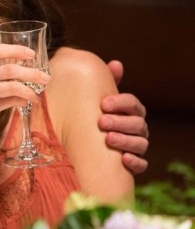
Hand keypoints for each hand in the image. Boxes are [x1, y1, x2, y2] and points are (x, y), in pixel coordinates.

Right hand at [0, 44, 48, 145]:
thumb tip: (19, 67)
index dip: (16, 50)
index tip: (31, 54)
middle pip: (9, 69)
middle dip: (32, 73)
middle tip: (45, 77)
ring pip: (12, 86)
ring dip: (30, 88)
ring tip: (39, 92)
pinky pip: (10, 101)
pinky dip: (23, 100)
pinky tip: (29, 102)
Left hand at [101, 60, 148, 174]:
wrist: (87, 145)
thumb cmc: (93, 116)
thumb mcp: (97, 100)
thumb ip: (106, 83)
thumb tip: (116, 64)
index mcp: (130, 112)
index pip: (133, 104)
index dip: (120, 103)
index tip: (103, 104)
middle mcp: (137, 128)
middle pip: (138, 123)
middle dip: (121, 122)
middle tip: (102, 121)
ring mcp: (137, 146)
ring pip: (141, 143)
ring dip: (125, 140)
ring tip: (108, 138)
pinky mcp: (135, 164)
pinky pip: (142, 165)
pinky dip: (135, 162)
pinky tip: (124, 159)